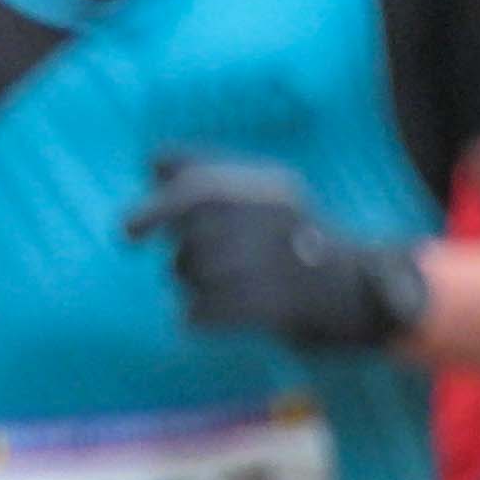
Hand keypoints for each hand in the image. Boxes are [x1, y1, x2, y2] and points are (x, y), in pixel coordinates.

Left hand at [123, 153, 430, 349]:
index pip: (197, 190)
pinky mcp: (268, 310)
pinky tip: (217, 314)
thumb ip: (210, 171)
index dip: (155, 209)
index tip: (127, 233)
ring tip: (225, 285)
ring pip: (191, 276)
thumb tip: (153, 162)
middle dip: (184, 254)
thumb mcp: (265, 194)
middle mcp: (272, 222)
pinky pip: (200, 313)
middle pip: (188, 238)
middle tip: (201, 263)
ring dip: (192, 284)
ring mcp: (272, 266)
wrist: (352, 295)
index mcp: (270, 187)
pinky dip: (197, 317)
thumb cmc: (295, 241)